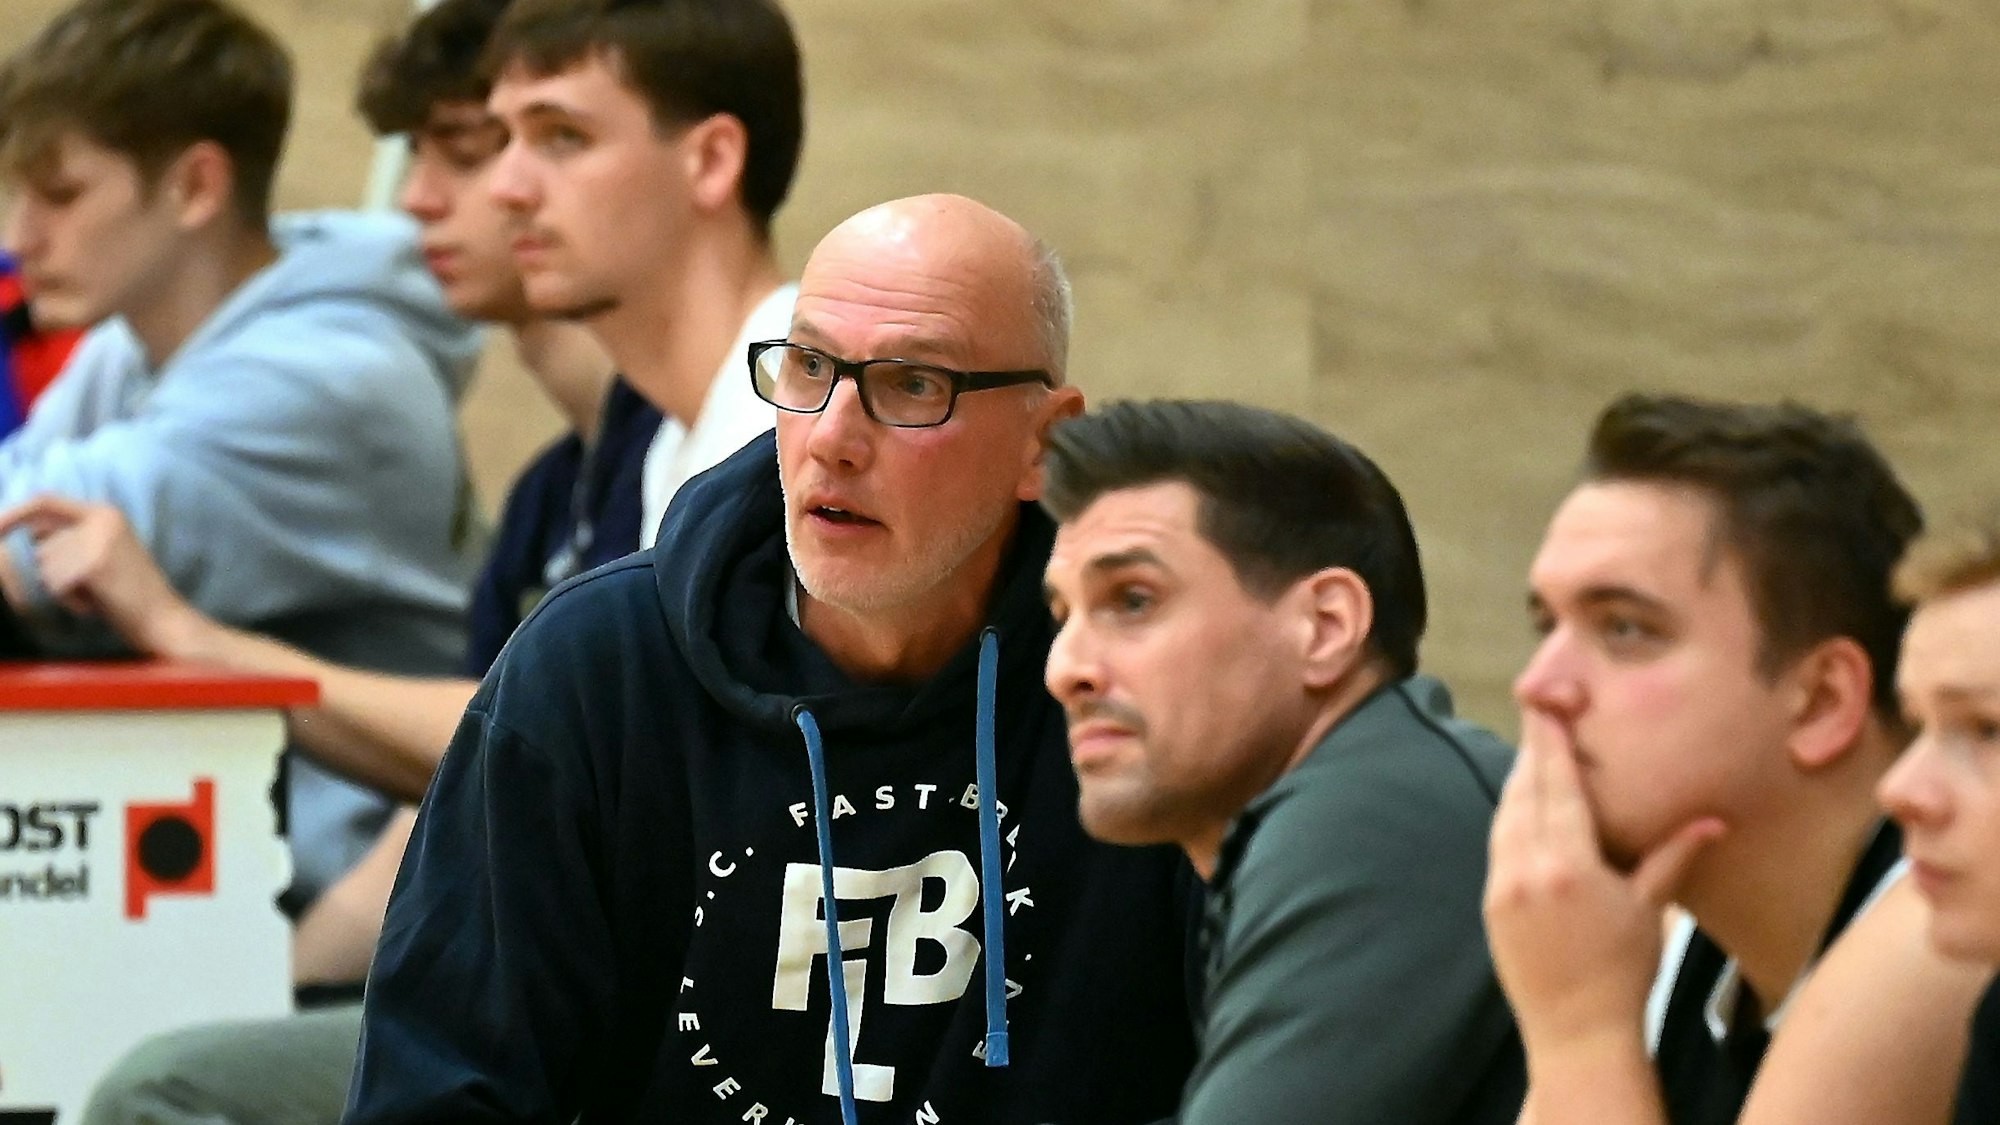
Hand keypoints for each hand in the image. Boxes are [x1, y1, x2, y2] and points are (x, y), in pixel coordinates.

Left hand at [0, 495, 198, 653]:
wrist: (163, 619)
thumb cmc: (129, 592)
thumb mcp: (102, 550)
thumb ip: (69, 534)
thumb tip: (25, 527)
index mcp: (105, 512)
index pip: (44, 501)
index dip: (12, 514)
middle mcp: (102, 519)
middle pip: (40, 541)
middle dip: (53, 569)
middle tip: (90, 585)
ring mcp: (99, 540)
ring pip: (44, 564)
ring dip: (61, 587)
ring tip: (95, 594)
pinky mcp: (94, 565)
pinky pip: (54, 584)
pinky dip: (69, 600)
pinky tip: (95, 604)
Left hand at [1483, 708, 1724, 1053]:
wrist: (1576, 1031)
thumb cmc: (1623, 971)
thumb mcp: (1652, 910)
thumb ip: (1674, 856)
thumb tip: (1714, 819)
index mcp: (1567, 863)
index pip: (1555, 785)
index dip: (1549, 741)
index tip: (1544, 704)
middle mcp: (1525, 867)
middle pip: (1524, 792)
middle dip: (1532, 754)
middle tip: (1541, 717)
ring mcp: (1502, 884)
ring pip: (1505, 815)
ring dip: (1519, 782)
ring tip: (1535, 755)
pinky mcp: (1491, 902)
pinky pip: (1498, 844)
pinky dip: (1511, 817)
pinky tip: (1524, 807)